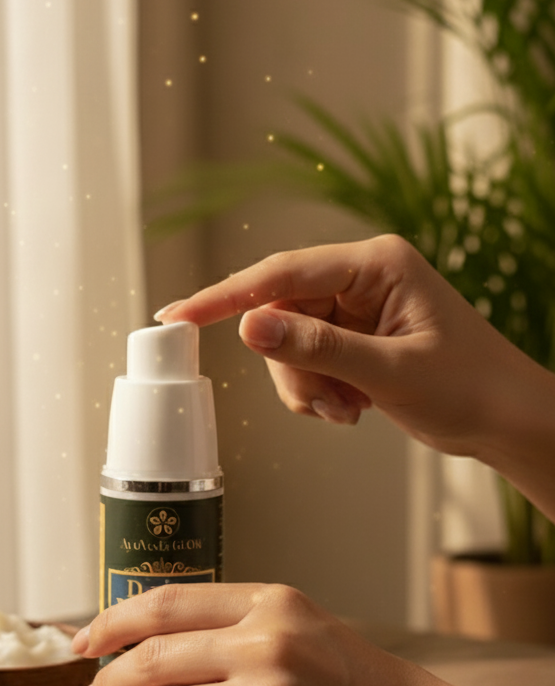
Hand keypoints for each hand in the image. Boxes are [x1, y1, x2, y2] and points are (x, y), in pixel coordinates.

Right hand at [154, 234, 532, 459]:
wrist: (507, 421)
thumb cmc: (471, 388)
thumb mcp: (388, 371)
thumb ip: (315, 348)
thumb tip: (248, 326)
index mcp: (377, 264)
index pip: (282, 273)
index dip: (226, 297)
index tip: (179, 316)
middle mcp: (362, 277)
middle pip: (281, 313)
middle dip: (291, 365)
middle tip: (323, 401)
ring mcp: (356, 308)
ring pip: (288, 343)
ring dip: (306, 385)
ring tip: (347, 408)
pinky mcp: (354, 336)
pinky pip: (305, 360)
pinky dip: (317, 390)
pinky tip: (353, 406)